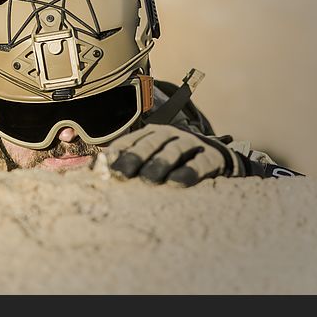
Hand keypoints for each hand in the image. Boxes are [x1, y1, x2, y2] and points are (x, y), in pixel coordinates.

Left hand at [106, 124, 243, 186]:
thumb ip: (130, 163)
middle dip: (134, 158)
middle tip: (121, 174)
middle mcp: (170, 135)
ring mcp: (191, 144)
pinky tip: (177, 182)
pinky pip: (198, 164)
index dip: (118, 151)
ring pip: (172, 152)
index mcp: (153, 133)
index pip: (132, 140)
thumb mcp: (154, 158)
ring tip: (147, 179)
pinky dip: (188, 172)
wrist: (219, 157)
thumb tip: (97, 171)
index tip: (105, 165)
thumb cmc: (176, 162)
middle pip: (150, 144)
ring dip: (159, 164)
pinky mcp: (211, 157)